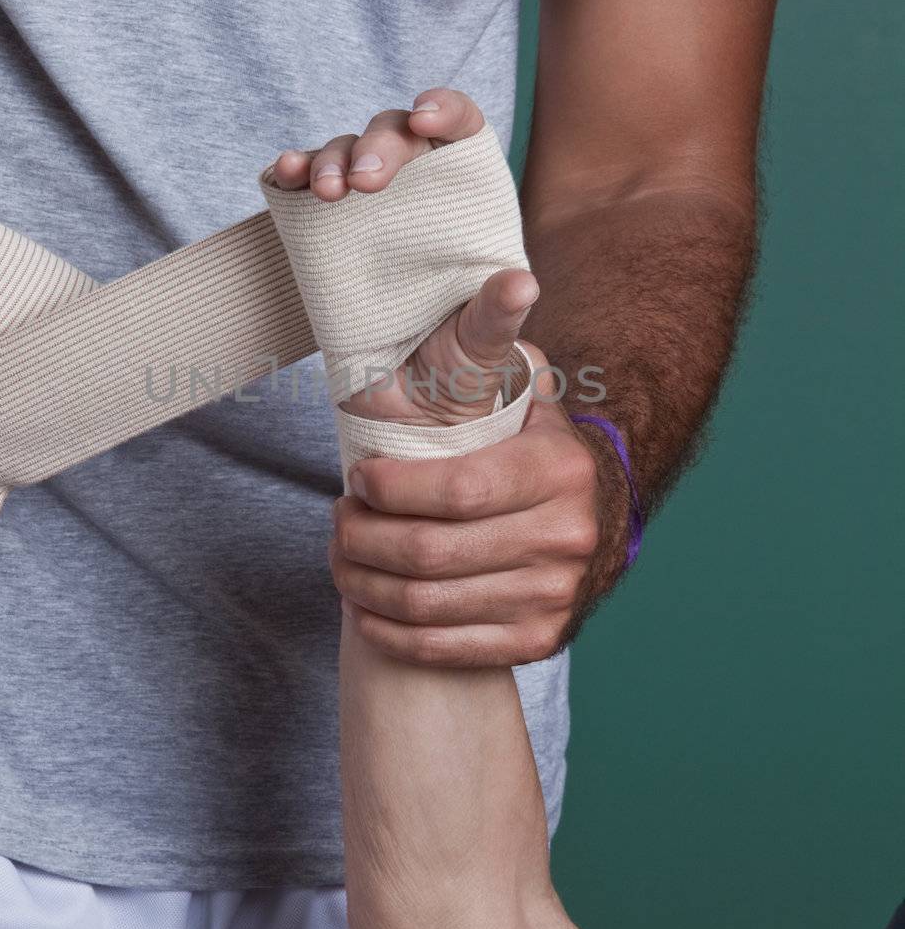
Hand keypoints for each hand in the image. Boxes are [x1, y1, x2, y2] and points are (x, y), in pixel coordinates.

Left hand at [273, 87, 622, 665]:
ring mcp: (556, 596)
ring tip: (342, 559)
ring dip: (366, 587)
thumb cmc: (522, 435)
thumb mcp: (512, 377)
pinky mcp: (541, 639)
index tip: (355, 479)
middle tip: (336, 522)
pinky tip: (368, 607)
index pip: (456, 493)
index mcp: (558, 470)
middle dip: (364, 542)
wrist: (591, 508)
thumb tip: (512, 278)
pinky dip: (394, 633)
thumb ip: (493, 330)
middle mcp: (567, 538)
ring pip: (432, 607)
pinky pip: (449, 649)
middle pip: (433, 556)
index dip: (390, 491)